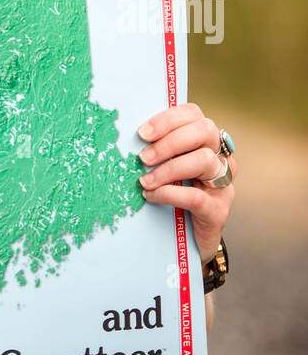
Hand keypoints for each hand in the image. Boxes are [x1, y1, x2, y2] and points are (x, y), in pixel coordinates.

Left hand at [137, 102, 236, 264]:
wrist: (190, 240)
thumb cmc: (174, 195)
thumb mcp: (167, 166)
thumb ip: (158, 149)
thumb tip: (131, 137)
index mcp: (206, 141)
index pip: (193, 114)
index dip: (168, 119)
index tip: (143, 132)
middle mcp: (220, 157)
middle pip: (204, 131)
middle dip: (170, 141)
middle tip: (143, 156)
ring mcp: (223, 183)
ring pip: (203, 160)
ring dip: (168, 168)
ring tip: (145, 180)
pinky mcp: (219, 209)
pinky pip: (196, 196)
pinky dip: (169, 193)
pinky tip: (151, 196)